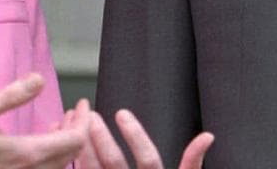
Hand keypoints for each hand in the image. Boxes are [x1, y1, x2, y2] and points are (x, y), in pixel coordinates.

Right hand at [0, 72, 86, 168]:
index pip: (75, 140)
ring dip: (66, 145)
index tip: (83, 105)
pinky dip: (53, 157)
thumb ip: (12, 96)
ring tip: (60, 123)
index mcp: (27, 154)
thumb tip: (40, 79)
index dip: (84, 121)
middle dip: (78, 130)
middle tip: (75, 112)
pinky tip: (41, 144)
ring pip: (60, 166)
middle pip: (72, 154)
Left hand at [74, 108, 213, 168]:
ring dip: (86, 154)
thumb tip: (207, 136)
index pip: (148, 159)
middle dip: (101, 139)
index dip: (136, 136)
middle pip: (116, 166)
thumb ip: (192, 164)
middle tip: (91, 116)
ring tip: (76, 130)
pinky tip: (68, 158)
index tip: (122, 113)